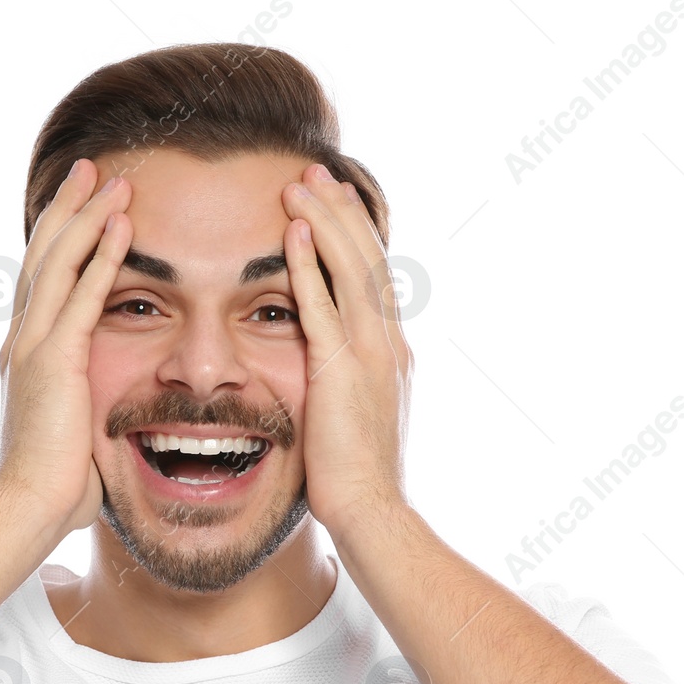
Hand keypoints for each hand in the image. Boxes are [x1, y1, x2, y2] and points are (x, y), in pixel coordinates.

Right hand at [0, 159, 132, 539]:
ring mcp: (34, 347)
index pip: (42, 279)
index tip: (81, 202)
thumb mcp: (69, 427)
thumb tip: (101, 401)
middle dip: (68, 208)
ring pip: (60, 262)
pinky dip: (101, 257)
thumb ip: (80, 399)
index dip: (60, 236)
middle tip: (90, 168)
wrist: (25, 509)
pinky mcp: (54, 361)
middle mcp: (24, 340)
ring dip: (89, 217)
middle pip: (44, 255)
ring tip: (115, 180)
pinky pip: (82, 296)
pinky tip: (122, 226)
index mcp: (26, 353)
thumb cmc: (54, 485)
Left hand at [279, 162, 412, 542]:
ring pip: (349, 270)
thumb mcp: (358, 415)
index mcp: (393, 352)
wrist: (372, 512)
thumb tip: (335, 366)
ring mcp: (370, 354)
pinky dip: (307, 264)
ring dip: (322, 221)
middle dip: (340, 211)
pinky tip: (290, 233)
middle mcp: (389, 343)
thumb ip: (351, 381)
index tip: (334, 200)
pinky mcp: (342, 371)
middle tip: (316, 171)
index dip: (354, 234)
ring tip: (300, 183)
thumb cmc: (357, 477)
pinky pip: (322, 305)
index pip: (375, 277)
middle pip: (366, 259)